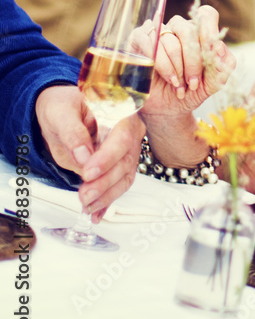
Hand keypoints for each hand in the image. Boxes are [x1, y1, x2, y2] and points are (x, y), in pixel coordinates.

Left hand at [34, 86, 143, 220]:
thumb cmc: (63, 106)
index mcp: (120, 111)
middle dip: (105, 182)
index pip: (121, 137)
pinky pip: (119, 183)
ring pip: (125, 175)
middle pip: (126, 159)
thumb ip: (73, 133)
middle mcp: (129, 130)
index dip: (108, 157)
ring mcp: (127, 147)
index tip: (88, 173)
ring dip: (107, 195)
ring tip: (87, 206)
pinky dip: (108, 200)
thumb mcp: (60, 113)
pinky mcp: (119, 163)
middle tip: (84, 195)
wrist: (62, 112)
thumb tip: (83, 156)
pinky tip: (97, 212)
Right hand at [143, 7, 235, 115]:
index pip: (206, 15)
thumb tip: (219, 46)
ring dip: (176, 67)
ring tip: (179, 85)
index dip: (209, 31)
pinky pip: (149, 42)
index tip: (212, 53)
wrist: (167, 110)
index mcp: (200, 32)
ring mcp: (159, 33)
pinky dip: (161, 64)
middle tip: (193, 82)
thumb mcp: (215, 82)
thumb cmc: (192, 91)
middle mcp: (179, 28)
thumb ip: (224, 63)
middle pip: (188, 30)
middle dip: (193, 60)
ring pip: (169, 40)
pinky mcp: (139, 39)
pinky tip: (168, 79)